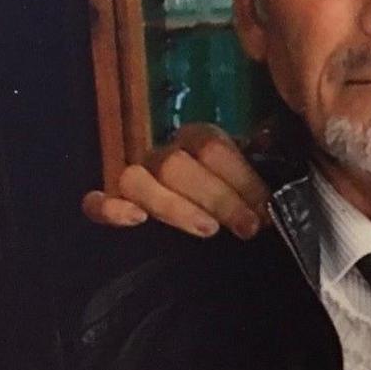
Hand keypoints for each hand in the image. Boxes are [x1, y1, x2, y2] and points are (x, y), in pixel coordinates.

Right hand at [80, 123, 271, 239]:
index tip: (265, 207)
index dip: (240, 177)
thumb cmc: (242, 198)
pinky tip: (136, 220)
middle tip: (248, 227)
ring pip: (135, 180)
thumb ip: (263, 160)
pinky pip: (98, 203)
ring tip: (207, 230)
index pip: (212, 147)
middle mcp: (165, 154)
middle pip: (175, 164)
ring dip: (172, 206)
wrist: (219, 221)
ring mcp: (137, 179)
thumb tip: (272, 154)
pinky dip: (110, 209)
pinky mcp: (114, 207)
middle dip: (216, 197)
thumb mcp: (257, 177)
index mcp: (199, 140)